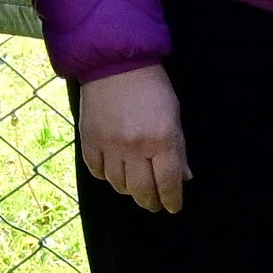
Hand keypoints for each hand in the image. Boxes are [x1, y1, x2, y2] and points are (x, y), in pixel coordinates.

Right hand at [78, 64, 187, 214]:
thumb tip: (183, 178)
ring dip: (130, 191)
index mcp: (162, 140)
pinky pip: (97, 172)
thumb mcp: (173, 116)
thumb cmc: (152, 88)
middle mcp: (135, 147)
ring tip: (136, 188)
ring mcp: (109, 145)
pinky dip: (107, 177)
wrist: (115, 65)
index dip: (172, 199)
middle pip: (142, 190)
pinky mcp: (88, 141)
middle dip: (151, 202)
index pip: (168, 182)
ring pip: (119, 185)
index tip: (173, 207)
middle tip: (155, 205)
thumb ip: (178, 149)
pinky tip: (114, 174)